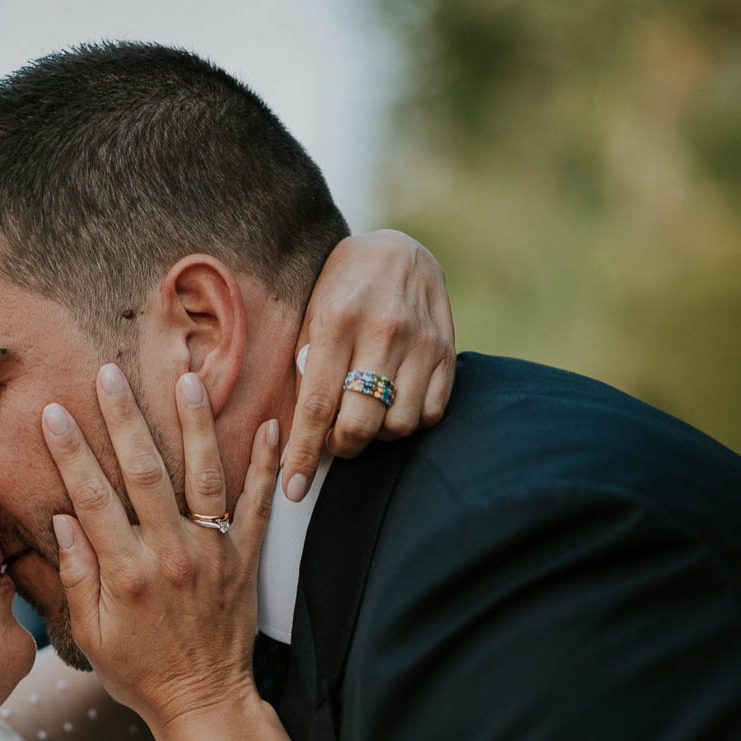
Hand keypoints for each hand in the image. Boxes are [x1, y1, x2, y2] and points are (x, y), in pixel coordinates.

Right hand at [42, 366, 276, 738]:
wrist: (204, 702)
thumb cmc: (139, 674)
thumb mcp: (92, 636)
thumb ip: (77, 575)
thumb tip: (63, 519)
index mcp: (126, 573)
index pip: (92, 497)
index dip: (71, 452)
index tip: (54, 411)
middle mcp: (170, 555)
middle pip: (144, 472)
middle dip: (124, 418)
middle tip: (108, 372)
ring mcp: (212, 553)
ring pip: (203, 475)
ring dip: (193, 424)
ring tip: (185, 379)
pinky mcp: (244, 559)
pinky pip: (258, 504)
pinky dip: (265, 464)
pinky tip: (267, 424)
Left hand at [284, 229, 456, 499]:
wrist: (397, 250)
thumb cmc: (341, 290)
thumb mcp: (310, 317)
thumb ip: (305, 372)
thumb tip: (293, 438)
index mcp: (337, 320)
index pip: (317, 405)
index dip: (304, 455)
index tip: (293, 490)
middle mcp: (383, 330)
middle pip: (361, 424)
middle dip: (342, 445)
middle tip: (336, 435)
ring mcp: (421, 341)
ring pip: (398, 426)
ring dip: (377, 434)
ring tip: (366, 412)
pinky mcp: (447, 350)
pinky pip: (429, 414)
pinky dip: (408, 421)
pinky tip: (394, 402)